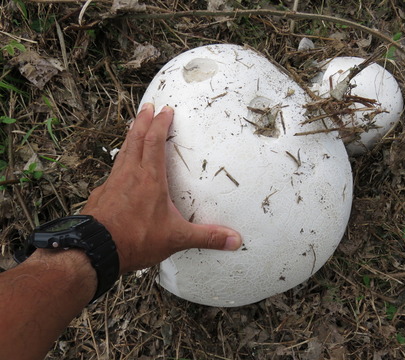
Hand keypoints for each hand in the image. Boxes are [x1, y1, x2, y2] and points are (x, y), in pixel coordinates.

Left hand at [82, 103, 241, 274]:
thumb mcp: (177, 238)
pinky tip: (120, 167)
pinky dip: (119, 161)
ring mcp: (113, 183)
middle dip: (143, 120)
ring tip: (134, 126)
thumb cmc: (134, 240)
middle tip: (147, 106)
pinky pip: (113, 170)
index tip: (165, 110)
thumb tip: (233, 239)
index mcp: (150, 179)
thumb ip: (206, 236)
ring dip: (130, 136)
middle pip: (136, 139)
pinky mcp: (102, 194)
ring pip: (123, 151)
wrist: (96, 250)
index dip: (160, 123)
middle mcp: (130, 175)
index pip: (155, 142)